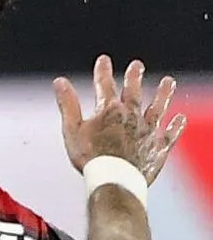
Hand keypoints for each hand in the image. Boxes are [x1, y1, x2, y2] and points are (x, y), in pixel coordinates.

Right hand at [55, 55, 187, 182]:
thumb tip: (60, 82)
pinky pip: (171, 133)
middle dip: (134, 77)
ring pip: (158, 107)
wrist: (115, 179)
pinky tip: (180, 118)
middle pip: (134, 91)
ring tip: (168, 82)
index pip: (105, 84)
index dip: (103, 70)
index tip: (104, 59)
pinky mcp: (159, 145)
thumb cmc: (90, 157)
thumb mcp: (71, 129)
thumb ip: (68, 104)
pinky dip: (176, 125)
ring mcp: (148, 129)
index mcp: (109, 110)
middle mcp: (132, 115)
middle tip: (137, 65)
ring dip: (163, 94)